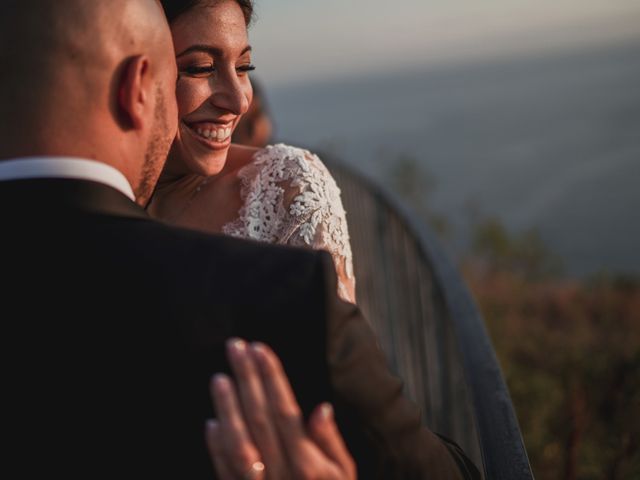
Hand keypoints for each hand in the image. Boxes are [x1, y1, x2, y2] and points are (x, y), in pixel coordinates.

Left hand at [205, 338, 356, 479]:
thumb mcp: (346, 477)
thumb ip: (331, 444)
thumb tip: (320, 408)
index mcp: (306, 463)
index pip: (285, 410)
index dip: (271, 378)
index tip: (260, 349)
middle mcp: (279, 472)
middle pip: (259, 418)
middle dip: (246, 379)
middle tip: (235, 347)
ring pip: (238, 442)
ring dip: (226, 408)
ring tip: (218, 377)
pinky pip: (226, 473)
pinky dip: (216, 448)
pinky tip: (210, 423)